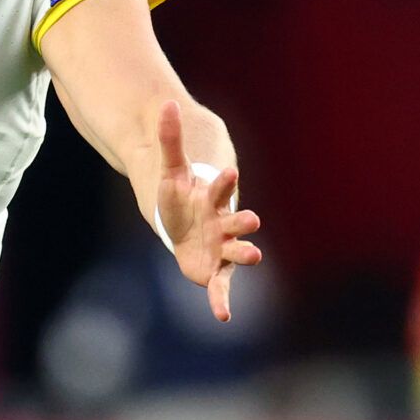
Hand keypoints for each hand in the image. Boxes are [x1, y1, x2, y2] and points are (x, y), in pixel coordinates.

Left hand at [155, 100, 261, 321]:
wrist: (183, 219)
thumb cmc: (179, 192)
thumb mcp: (168, 166)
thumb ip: (168, 138)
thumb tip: (164, 103)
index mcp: (213, 196)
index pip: (219, 186)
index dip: (222, 181)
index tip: (227, 172)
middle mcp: (224, 223)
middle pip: (235, 221)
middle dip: (243, 221)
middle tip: (253, 220)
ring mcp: (222, 246)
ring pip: (236, 251)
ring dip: (244, 253)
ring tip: (254, 256)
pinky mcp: (214, 269)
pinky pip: (220, 286)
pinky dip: (221, 300)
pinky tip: (222, 316)